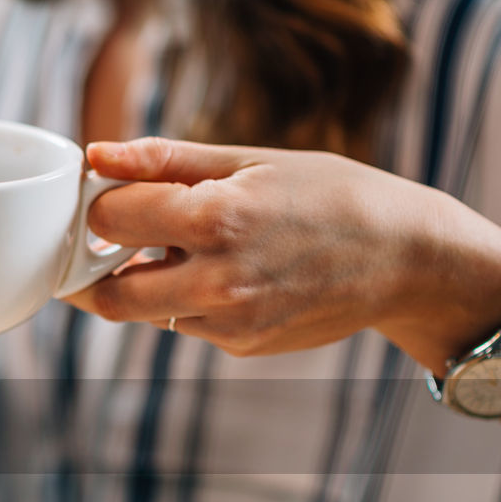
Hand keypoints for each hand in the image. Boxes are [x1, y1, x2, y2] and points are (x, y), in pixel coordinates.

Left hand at [67, 137, 500, 370]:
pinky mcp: (240, 346)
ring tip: (188, 250)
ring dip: (146, 284)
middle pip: (109, 294)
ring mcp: (229, 322)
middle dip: (101, 267)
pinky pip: (185, 324)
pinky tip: (228, 274)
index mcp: (216, 219)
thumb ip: (163, 162)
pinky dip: (185, 300)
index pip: (111, 220)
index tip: (114, 197)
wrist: (403, 257)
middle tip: (119, 241)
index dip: (103, 205)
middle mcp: (217, 280)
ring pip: (145, 312)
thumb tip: (96, 156)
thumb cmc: (328, 195)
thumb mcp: (248, 161)